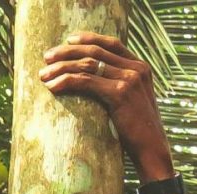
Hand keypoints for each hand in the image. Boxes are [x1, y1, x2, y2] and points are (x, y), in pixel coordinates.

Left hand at [39, 32, 174, 181]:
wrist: (153, 152)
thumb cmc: (139, 134)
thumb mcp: (133, 104)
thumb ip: (120, 88)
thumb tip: (95, 84)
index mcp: (141, 67)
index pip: (112, 44)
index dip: (89, 38)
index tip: (68, 40)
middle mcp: (136, 68)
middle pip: (96, 50)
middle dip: (68, 51)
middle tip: (47, 57)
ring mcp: (129, 79)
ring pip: (88, 64)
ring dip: (61, 67)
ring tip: (44, 75)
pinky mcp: (119, 93)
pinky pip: (86, 81)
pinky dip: (66, 81)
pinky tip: (53, 87)